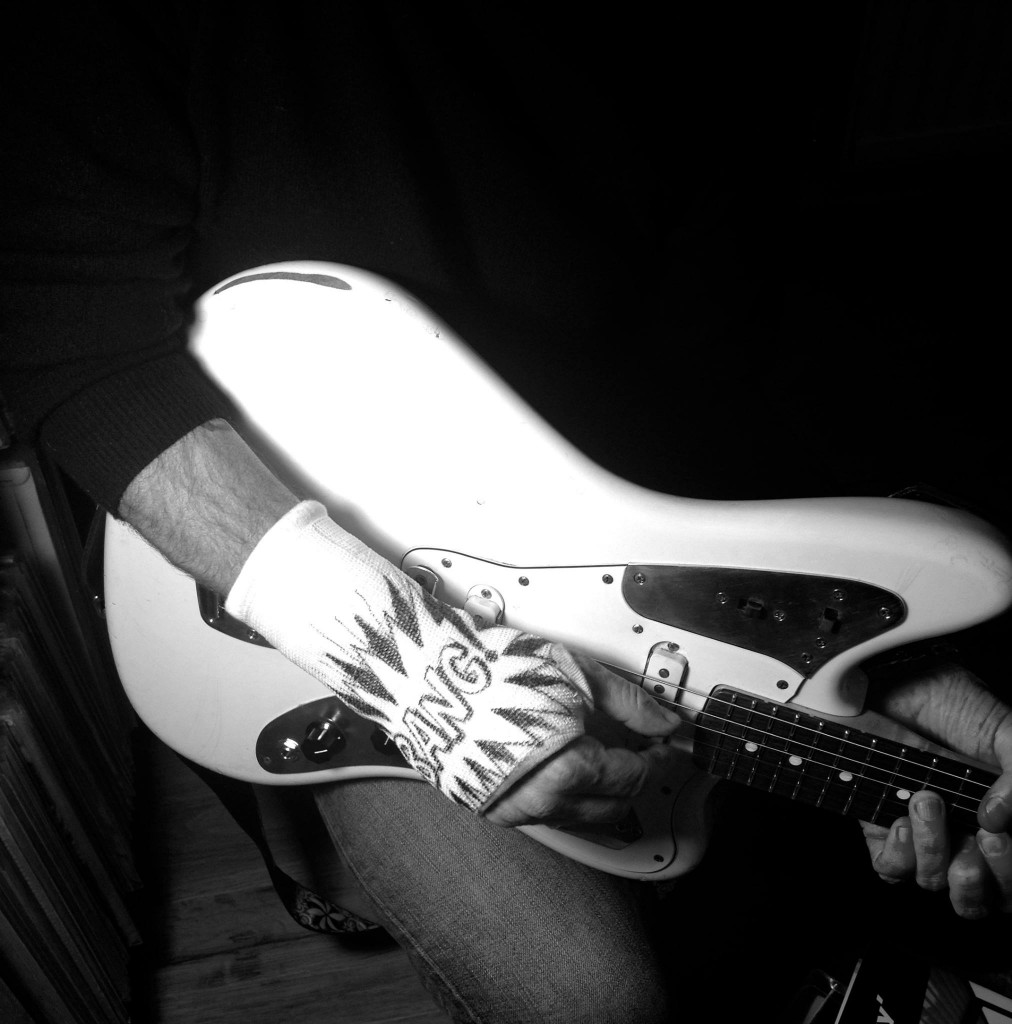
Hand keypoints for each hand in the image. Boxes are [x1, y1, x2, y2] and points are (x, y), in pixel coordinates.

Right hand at [484, 652, 681, 827]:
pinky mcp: (490, 810)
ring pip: (579, 817)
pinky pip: (543, 815)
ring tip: (596, 752)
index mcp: (569, 770)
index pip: (637, 777)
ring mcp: (513, 811)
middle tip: (638, 747)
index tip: (664, 742)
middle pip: (614, 807)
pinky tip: (558, 764)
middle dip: (633, 778)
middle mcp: (542, 802)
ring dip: (598, 791)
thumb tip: (662, 720)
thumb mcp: (573, 672)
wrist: (426, 674)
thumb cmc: (490, 669)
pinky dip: (561, 795)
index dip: (658, 756)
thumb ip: (629, 702)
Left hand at [860, 661, 1011, 917]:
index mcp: (1002, 819)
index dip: (1010, 873)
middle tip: (978, 833)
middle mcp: (966, 835)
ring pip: (938, 884)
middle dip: (984, 876)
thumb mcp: (1003, 732)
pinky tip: (899, 820)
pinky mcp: (881, 826)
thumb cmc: (946, 699)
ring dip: (936, 850)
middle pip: (985, 898)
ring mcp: (923, 833)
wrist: (884, 679)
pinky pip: (893, 868)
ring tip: (925, 799)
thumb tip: (999, 820)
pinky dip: (900, 853)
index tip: (997, 834)